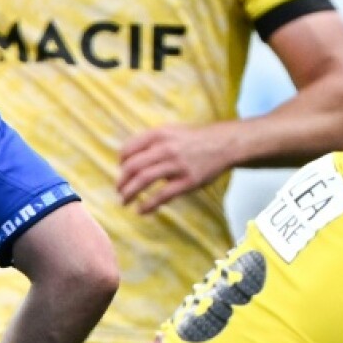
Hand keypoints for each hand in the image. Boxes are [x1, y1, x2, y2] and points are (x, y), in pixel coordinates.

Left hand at [118, 122, 236, 213]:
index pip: (128, 149)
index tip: (121, 171)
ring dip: (130, 193)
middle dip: (122, 181)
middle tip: (119, 190)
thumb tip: (132, 159)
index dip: (121, 162)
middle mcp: (165, 149)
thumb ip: (152, 142)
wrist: (223, 145)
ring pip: (144, 180)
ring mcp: (177, 166)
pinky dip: (149, 204)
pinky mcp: (188, 181)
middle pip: (133, 166)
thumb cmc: (195, 140)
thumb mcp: (171, 132)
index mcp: (158, 135)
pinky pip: (163, 195)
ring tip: (125, 201)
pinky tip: (141, 210)